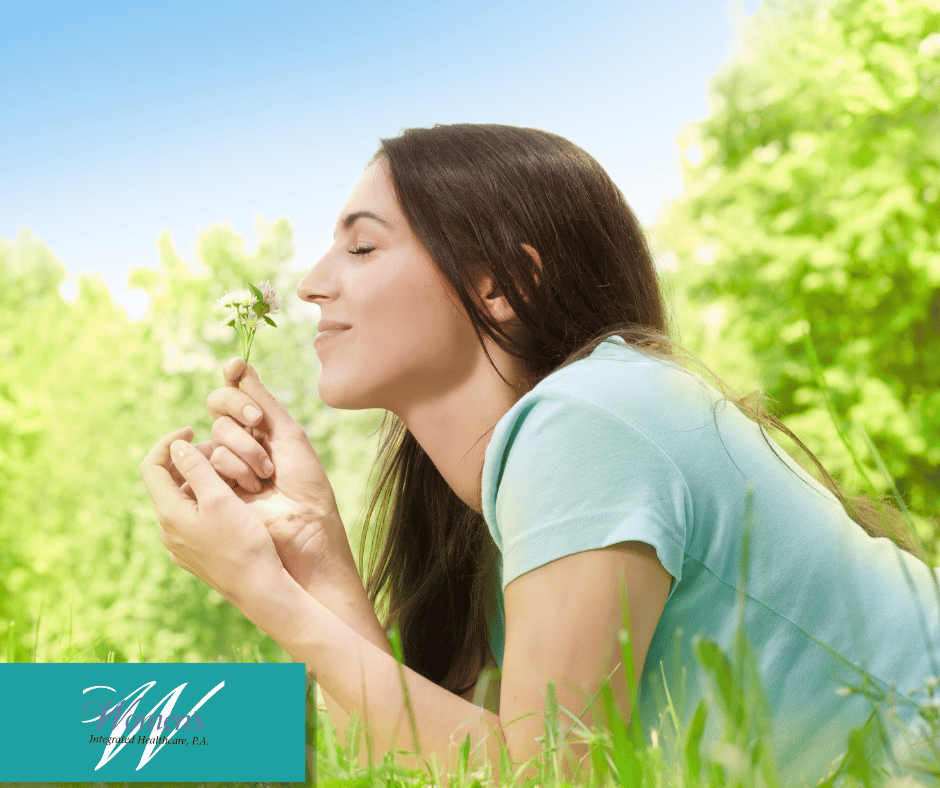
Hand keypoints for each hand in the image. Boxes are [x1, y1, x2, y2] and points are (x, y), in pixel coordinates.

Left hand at [139, 426, 286, 612]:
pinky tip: (232, 500)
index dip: (168, 443)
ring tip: (230, 472)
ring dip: (200, 481)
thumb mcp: (219, 498)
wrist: (260, 589)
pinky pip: (193, 518)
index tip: (193, 429)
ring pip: (183, 501)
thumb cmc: (243, 542)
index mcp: (169, 513)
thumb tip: (178, 447)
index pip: (152, 467)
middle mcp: (169, 531)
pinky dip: (206, 500)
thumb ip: (196, 469)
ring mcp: (181, 546)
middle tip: (219, 450)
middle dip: (189, 460)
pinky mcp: (196, 555)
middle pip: (167, 483)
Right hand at [200, 358, 351, 590]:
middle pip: (219, 406)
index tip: (235, 366)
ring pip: (217, 434)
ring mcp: (224, 464)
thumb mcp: (288, 434)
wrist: (305, 524)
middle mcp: (239, 442)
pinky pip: (211, 459)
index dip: (233, 379)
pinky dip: (236, 469)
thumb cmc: (306, 482)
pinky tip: (253, 489)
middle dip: (241, 411)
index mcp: (260, 428)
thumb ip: (261, 401)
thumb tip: (240, 366)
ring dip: (247, 451)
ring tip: (266, 475)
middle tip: (259, 423)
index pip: (235, 393)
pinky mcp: (212, 487)